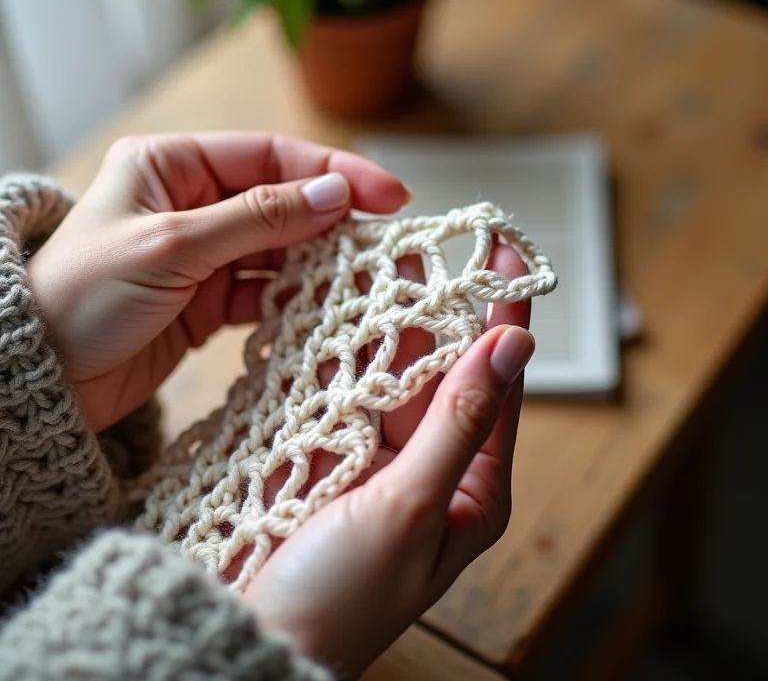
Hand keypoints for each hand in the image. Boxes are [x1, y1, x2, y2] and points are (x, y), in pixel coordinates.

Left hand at [28, 133, 408, 431]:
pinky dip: (293, 301)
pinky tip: (322, 309)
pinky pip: (264, 292)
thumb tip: (335, 193)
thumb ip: (259, 218)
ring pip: (279, 250)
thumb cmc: (83, 296)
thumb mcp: (174, 245)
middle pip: (282, 203)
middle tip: (387, 241)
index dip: (333, 172)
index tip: (387, 195)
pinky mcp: (207, 300)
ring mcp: (203, 254)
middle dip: (333, 221)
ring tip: (364, 279)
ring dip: (319, 264)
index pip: (270, 157)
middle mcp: (191, 204)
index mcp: (172, 166)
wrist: (43, 377)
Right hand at [245, 245, 533, 677]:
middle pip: (444, 370)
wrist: (254, 640)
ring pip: (393, 372)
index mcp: (472, 487)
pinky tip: (343, 314)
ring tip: (384, 266)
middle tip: (426, 249)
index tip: (508, 257)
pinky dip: (346, 352)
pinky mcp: (333, 453)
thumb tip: (510, 346)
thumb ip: (459, 420)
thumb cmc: (342, 600)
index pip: (501, 384)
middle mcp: (432, 467)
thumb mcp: (413, 504)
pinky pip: (347, 389)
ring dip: (389, 324)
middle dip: (436, 310)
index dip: (505, 316)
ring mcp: (379, 457)